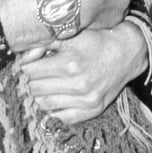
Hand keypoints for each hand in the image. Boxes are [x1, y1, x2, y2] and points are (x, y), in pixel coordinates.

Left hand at [19, 21, 146, 123]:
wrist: (126, 53)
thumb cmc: (96, 41)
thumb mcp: (70, 35)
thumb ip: (44, 43)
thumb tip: (25, 58)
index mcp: (69, 64)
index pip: (29, 71)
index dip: (29, 64)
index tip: (35, 61)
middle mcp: (78, 85)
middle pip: (35, 88)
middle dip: (34, 78)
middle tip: (42, 71)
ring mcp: (86, 100)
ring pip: (44, 104)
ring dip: (42, 94)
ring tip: (48, 83)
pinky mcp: (93, 110)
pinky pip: (62, 117)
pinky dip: (56, 109)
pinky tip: (59, 96)